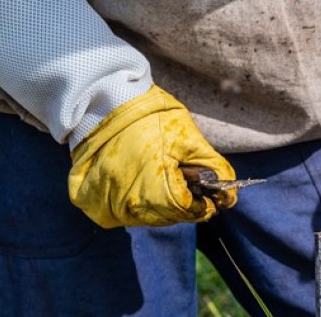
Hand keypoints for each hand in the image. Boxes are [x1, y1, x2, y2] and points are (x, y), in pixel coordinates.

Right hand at [67, 85, 236, 228]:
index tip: (211, 192)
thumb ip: (214, 171)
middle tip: (184, 175)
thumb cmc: (151, 119)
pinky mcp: (91, 203)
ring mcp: (106, 208)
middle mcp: (128, 210)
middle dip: (184, 200)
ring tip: (160, 171)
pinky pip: (123, 210)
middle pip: (168, 217)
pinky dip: (138, 199)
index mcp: (155, 195)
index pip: (189, 212)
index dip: (204, 202)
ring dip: (161, 202)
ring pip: (147, 216)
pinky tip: (141, 176)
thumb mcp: (191, 141)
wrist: (105, 104)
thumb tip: (229, 197)